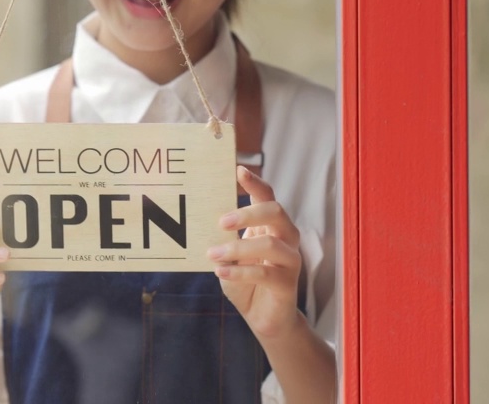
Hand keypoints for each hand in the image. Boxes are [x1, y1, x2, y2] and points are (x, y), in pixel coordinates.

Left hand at [209, 166, 305, 339]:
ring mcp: (290, 260)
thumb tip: (198, 220)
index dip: (255, 183)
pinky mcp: (288, 283)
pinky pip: (267, 273)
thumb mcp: (229, 255)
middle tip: (221, 222)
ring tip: (213, 254)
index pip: (267, 196)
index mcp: (270, 225)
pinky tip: (221, 271)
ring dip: (238, 248)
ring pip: (271, 244)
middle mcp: (285, 237)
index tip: (238, 170)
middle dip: (248, 213)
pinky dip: (241, 272)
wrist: (263, 318)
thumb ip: (223, 239)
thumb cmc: (245, 281)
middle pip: (275, 212)